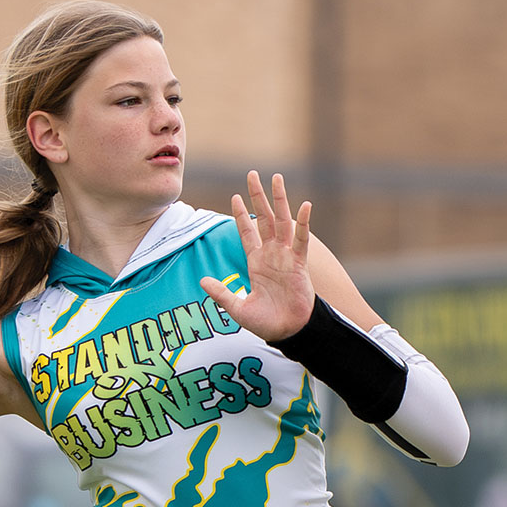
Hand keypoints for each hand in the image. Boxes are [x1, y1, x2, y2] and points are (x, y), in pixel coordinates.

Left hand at [200, 171, 315, 341]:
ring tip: (276, 178)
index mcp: (256, 261)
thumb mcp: (237, 308)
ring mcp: (286, 256)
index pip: (247, 231)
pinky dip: (303, 223)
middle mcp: (271, 254)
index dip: (240, 214)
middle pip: (263, 218)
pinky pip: (302, 240)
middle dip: (257, 197)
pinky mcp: (300, 264)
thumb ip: (222, 293)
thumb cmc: (266, 322)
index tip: (234, 196)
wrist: (288, 332)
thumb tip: (202, 280)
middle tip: (253, 174)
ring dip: (279, 200)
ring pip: (282, 221)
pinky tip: (304, 205)